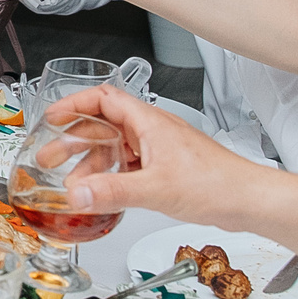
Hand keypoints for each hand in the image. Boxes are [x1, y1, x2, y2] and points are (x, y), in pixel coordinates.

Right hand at [45, 85, 264, 219]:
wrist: (247, 199)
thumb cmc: (216, 183)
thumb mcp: (156, 189)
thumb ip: (112, 192)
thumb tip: (77, 194)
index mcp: (150, 122)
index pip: (104, 98)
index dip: (74, 103)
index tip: (52, 116)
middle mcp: (153, 131)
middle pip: (103, 126)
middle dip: (74, 141)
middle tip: (50, 156)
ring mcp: (159, 149)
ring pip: (115, 149)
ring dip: (91, 165)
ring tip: (72, 185)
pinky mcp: (165, 168)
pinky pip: (129, 167)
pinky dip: (111, 178)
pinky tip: (102, 194)